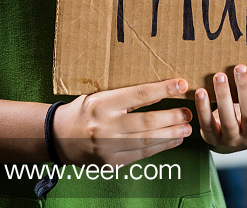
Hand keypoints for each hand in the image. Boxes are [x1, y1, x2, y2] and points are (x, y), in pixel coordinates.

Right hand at [51, 77, 193, 165]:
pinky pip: (140, 155)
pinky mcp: (110, 163)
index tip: (182, 84)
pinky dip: (159, 148)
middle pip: (146, 122)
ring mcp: (107, 147)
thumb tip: (160, 91)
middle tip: (188, 113)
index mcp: (102, 104)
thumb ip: (126, 95)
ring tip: (187, 129)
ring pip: (146, 141)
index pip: (138, 95)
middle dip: (172, 118)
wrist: (58, 137)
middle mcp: (105, 126)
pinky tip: (173, 140)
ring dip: (170, 135)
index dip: (163, 90)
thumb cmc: (84, 110)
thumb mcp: (100, 95)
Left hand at [194, 65, 246, 152]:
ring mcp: (234, 140)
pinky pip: (208, 125)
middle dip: (245, 89)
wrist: (232, 137)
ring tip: (219, 76)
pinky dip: (203, 108)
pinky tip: (201, 92)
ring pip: (228, 120)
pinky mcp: (214, 139)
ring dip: (223, 95)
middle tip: (240, 68)